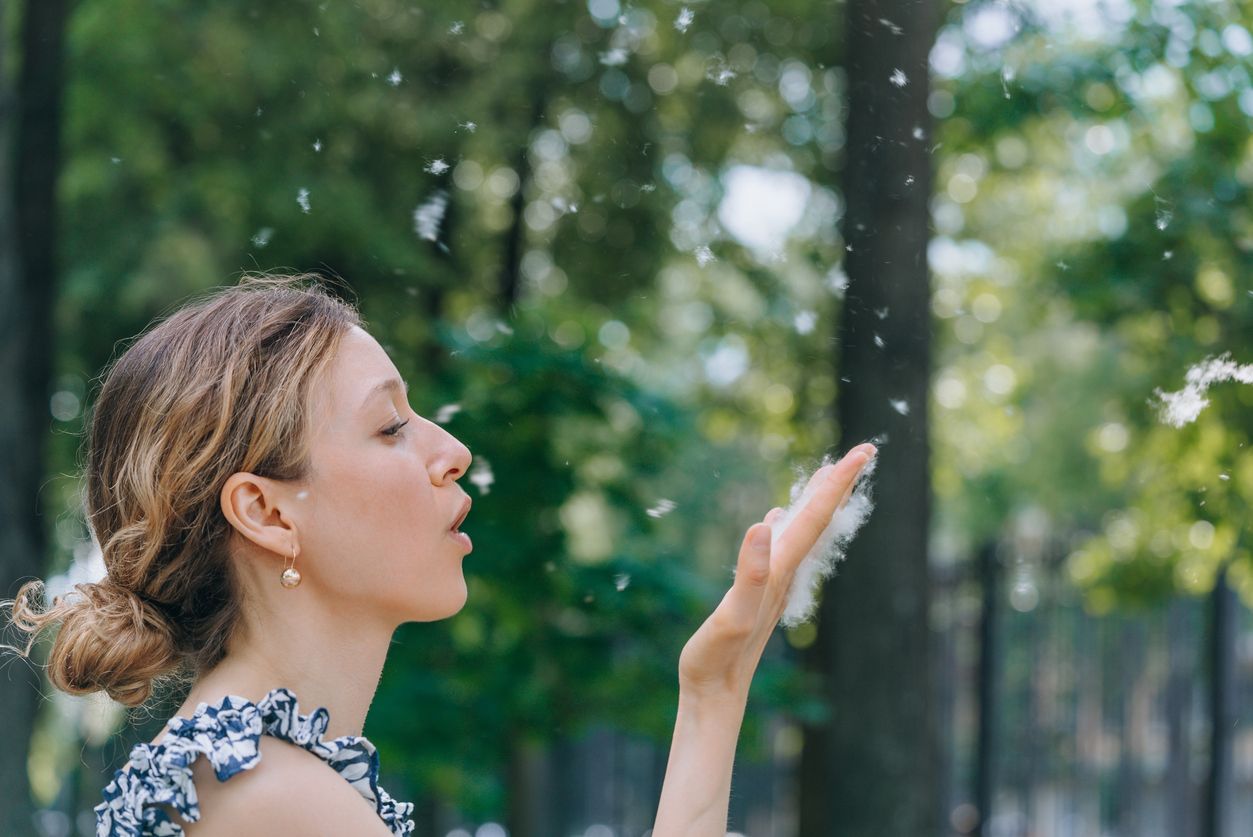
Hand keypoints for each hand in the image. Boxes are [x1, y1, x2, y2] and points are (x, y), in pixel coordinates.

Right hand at [676, 444, 876, 705]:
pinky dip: (787, 524)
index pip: (817, 516)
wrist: (715, 692)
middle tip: (862, 452)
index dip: (839, 482)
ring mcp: (772, 581)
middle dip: (840, 485)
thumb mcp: (731, 614)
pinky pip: (780, 547)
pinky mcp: (757, 591)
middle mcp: (784, 572)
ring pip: (803, 531)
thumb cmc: (719, 657)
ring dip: (817, 501)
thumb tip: (764, 524)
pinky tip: (777, 519)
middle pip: (819, 520)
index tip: (864, 450)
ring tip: (828, 476)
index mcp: (781, 569)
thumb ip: (749, 572)